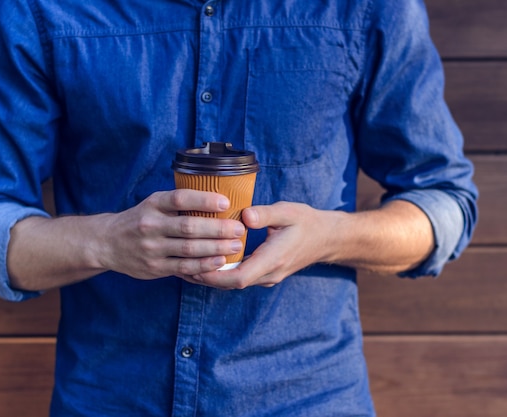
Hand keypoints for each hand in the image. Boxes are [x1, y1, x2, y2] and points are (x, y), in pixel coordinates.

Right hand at [102, 189, 245, 279]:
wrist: (107, 243)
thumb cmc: (140, 219)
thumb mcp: (154, 204)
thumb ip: (179, 204)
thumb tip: (218, 202)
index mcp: (153, 204)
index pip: (180, 199)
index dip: (204, 200)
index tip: (226, 202)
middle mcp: (151, 225)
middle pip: (189, 226)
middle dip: (218, 229)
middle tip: (238, 228)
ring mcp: (152, 248)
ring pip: (189, 249)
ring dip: (215, 248)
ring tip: (235, 245)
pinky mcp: (155, 267)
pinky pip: (183, 267)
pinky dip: (204, 265)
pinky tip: (219, 262)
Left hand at [187, 202, 341, 288]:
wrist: (326, 238)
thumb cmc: (306, 222)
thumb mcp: (288, 211)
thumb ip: (266, 214)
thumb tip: (244, 216)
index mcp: (274, 258)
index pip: (240, 277)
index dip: (215, 276)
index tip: (195, 266)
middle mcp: (270, 273)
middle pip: (232, 284)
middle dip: (207, 278)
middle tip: (181, 266)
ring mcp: (268, 276)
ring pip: (235, 283)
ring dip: (213, 276)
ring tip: (187, 264)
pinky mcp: (265, 273)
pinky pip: (240, 277)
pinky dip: (222, 273)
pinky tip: (207, 261)